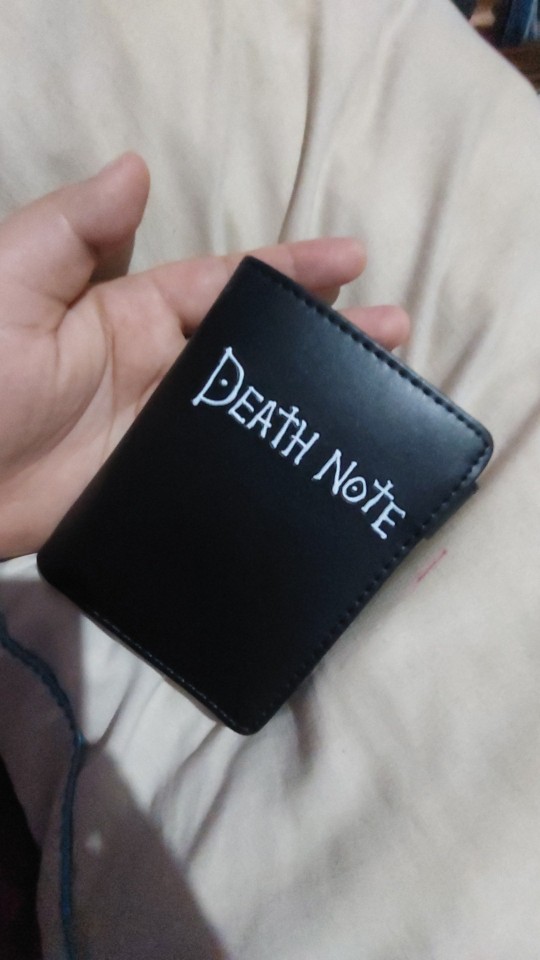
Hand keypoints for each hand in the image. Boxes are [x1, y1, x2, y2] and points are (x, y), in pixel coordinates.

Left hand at [0, 153, 408, 556]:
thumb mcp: (12, 282)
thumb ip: (74, 229)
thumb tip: (138, 167)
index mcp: (130, 312)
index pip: (225, 282)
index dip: (288, 270)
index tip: (353, 261)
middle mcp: (157, 367)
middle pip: (254, 346)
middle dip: (324, 334)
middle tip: (394, 332)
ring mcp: (161, 432)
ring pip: (251, 409)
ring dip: (312, 400)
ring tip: (382, 397)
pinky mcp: (157, 487)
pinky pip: (223, 470)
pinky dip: (269, 467)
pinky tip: (315, 471)